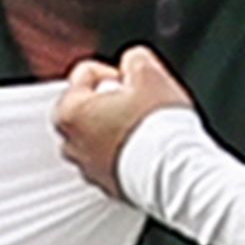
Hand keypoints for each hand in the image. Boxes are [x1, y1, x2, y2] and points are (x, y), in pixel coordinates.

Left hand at [52, 47, 194, 197]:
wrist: (174, 173)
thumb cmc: (158, 128)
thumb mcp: (149, 72)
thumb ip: (133, 58)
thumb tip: (132, 62)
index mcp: (69, 112)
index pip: (85, 74)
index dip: (114, 73)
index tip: (132, 84)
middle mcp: (70, 144)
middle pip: (87, 107)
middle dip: (110, 101)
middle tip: (136, 103)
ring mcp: (87, 168)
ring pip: (98, 136)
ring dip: (116, 128)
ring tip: (143, 128)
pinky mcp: (106, 186)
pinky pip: (111, 160)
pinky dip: (124, 153)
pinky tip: (146, 150)